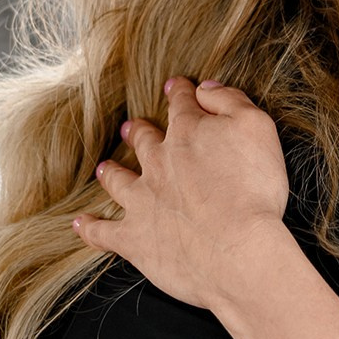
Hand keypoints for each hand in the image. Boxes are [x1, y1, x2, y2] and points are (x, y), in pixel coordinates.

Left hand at [75, 79, 293, 311]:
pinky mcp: (133, 238)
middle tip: (131, 128)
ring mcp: (141, 201)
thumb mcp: (257, 128)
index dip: (179, 93)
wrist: (237, 251)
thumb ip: (230, 101)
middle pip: (143, 141)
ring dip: (111, 172)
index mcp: (188, 133)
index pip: (181, 104)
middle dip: (138, 132)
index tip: (175, 87)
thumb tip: (204, 88)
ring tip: (104, 168)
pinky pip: (102, 232)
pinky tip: (80, 224)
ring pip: (118, 181)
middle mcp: (158, 162)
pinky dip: (90, 228)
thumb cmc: (254, 190)